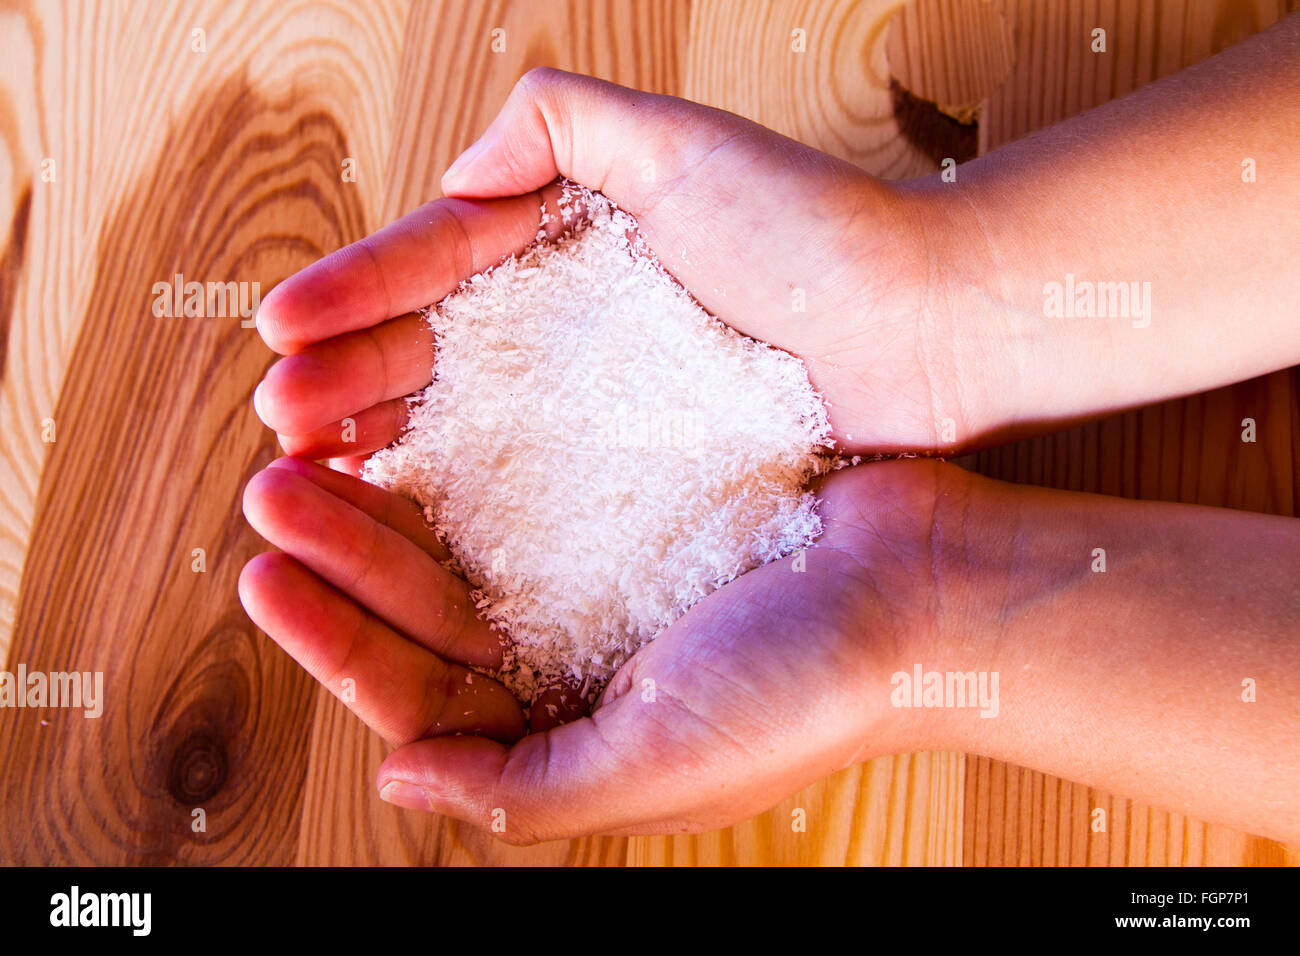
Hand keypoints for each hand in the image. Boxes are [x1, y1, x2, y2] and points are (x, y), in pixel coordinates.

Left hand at [240, 456, 944, 841]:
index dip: (335, 642)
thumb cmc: (809, 689)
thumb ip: (524, 788)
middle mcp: (578, 662)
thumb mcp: (656, 761)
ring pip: (466, 546)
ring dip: (391, 504)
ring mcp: (609, 583)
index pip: (420, 698)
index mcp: (571, 734)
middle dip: (345, 558)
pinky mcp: (640, 512)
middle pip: (428, 616)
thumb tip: (396, 777)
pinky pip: (530, 487)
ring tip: (320, 447)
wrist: (931, 590)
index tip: (266, 576)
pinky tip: (423, 423)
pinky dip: (470, 461)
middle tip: (274, 491)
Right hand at [251, 68, 976, 462]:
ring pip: (468, 418)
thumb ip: (563, 123)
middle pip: (436, 347)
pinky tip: (405, 508)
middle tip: (279, 414)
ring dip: (383, 436)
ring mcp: (602, 400)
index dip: (358, 292)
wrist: (924, 333)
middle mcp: (575, 323)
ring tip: (312, 463)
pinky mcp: (637, 467)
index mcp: (571, 238)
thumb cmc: (816, 233)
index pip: (440, 262)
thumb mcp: (681, 147)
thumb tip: (457, 165)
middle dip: (349, 374)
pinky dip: (462, 491)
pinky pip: (531, 479)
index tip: (281, 327)